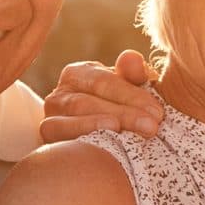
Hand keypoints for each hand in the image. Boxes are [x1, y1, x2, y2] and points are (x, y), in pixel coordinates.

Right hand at [39, 50, 162, 143]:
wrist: (101, 142)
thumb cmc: (123, 109)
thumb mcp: (132, 90)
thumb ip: (134, 74)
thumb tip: (132, 58)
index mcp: (80, 74)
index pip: (104, 81)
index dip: (132, 96)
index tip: (158, 113)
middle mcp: (59, 93)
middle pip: (88, 102)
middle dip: (123, 114)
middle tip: (151, 127)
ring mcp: (49, 117)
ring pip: (69, 120)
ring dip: (97, 127)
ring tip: (123, 132)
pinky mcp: (47, 140)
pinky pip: (57, 140)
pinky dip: (77, 140)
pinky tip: (100, 146)